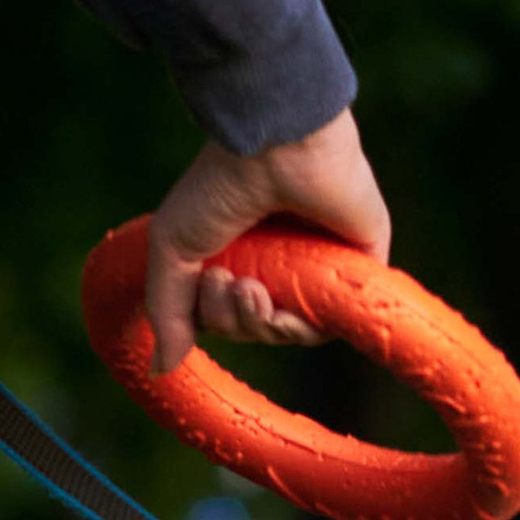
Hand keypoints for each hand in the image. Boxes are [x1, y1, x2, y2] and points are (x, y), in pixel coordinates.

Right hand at [145, 109, 391, 376]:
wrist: (276, 149)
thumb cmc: (218, 187)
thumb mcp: (174, 250)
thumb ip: (169, 312)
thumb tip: (161, 370)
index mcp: (241, 254)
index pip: (228, 315)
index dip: (214, 317)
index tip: (209, 279)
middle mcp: (280, 263)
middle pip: (257, 327)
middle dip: (235, 320)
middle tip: (230, 283)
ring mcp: (319, 266)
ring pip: (291, 330)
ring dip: (261, 326)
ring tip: (249, 289)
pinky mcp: (357, 268)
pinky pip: (331, 323)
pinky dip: (301, 329)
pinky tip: (281, 309)